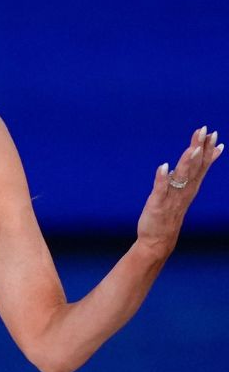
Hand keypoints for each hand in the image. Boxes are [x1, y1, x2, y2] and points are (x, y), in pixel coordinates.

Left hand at [137, 126, 221, 253]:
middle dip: (200, 148)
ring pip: (182, 176)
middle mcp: (184, 191)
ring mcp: (172, 198)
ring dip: (187, 161)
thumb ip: (188, 178)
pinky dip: (162, 178)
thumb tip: (194, 159)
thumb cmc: (169, 215)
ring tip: (192, 147)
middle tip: (206, 131)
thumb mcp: (182, 194)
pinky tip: (163, 166)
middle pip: (194, 166)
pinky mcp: (158, 204)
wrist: (159, 240)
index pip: (201, 165)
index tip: (213, 134)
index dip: (207, 149)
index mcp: (190, 188)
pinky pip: (161, 189)